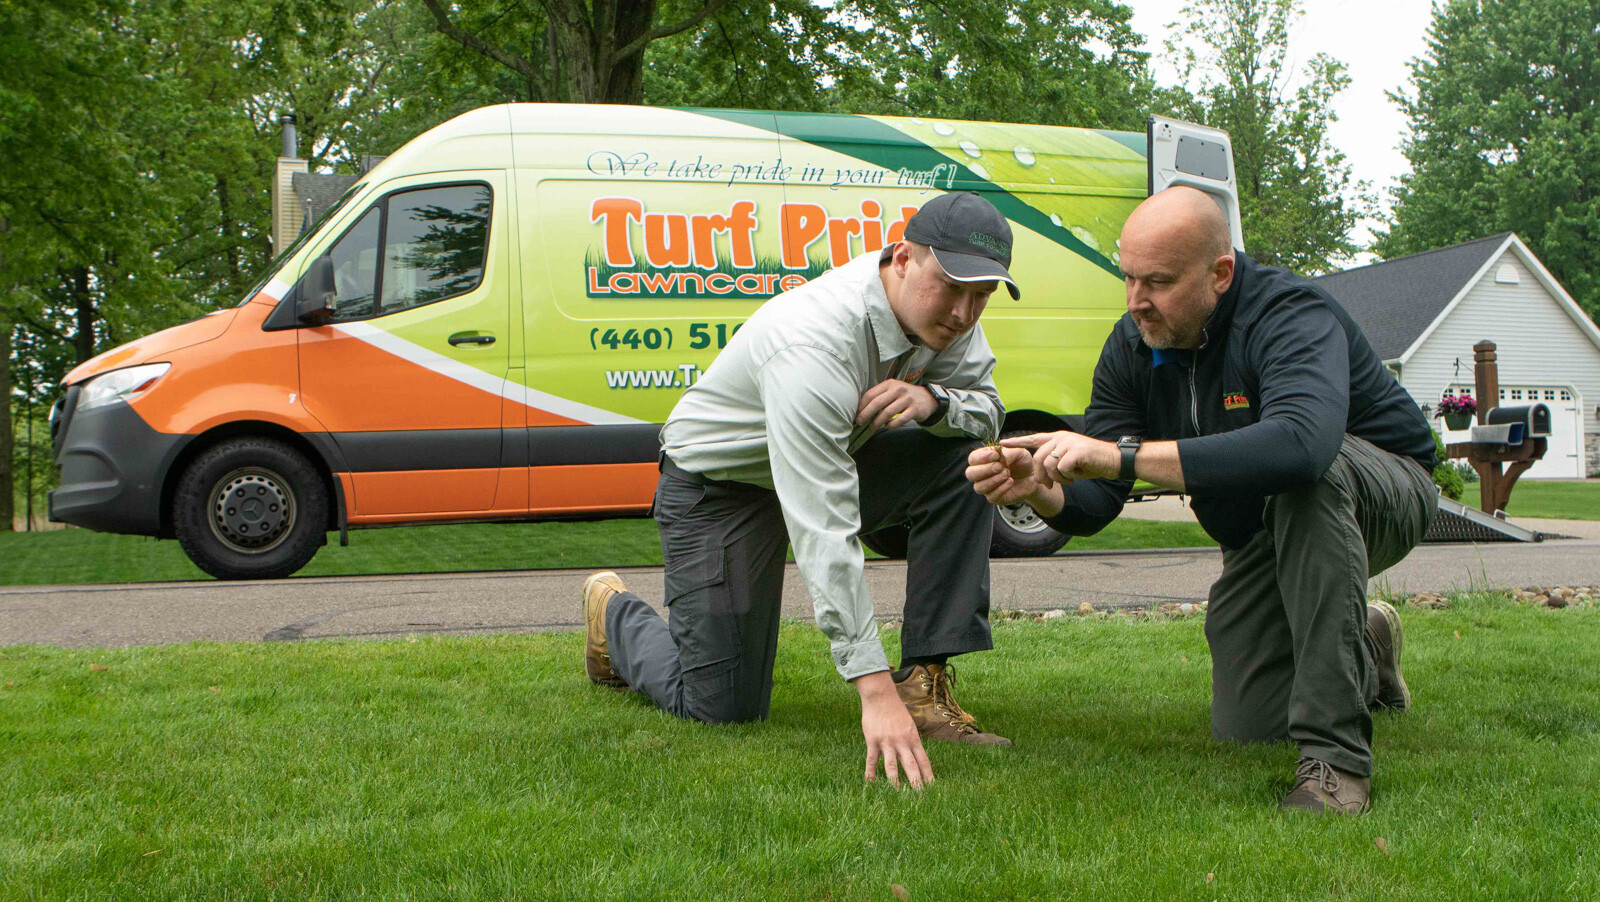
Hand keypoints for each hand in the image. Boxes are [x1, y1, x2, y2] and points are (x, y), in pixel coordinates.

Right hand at [853, 671, 933, 788]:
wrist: (880, 697)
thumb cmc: (896, 711)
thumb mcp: (909, 725)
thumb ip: (911, 741)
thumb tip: (915, 757)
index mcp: (913, 738)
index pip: (923, 760)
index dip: (928, 775)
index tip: (932, 787)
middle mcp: (902, 742)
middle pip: (911, 766)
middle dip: (916, 782)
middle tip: (919, 796)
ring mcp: (887, 743)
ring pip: (891, 766)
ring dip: (895, 782)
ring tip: (897, 794)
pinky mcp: (873, 741)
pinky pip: (871, 760)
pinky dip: (870, 773)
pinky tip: (870, 783)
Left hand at [856, 379, 936, 432]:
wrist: (927, 398)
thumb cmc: (904, 396)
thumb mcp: (892, 390)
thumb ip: (879, 396)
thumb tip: (861, 410)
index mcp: (889, 384)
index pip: (871, 394)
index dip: (862, 405)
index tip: (856, 414)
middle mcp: (898, 390)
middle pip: (877, 403)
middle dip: (866, 414)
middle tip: (860, 422)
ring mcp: (907, 399)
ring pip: (887, 413)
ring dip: (877, 422)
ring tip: (872, 428)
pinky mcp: (914, 410)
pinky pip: (899, 420)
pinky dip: (891, 425)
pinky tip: (887, 426)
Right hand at [965, 443, 1046, 505]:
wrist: (1034, 476)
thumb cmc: (1022, 462)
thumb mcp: (1018, 452)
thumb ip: (1006, 453)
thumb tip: (996, 457)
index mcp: (984, 460)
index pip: (972, 458)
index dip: (981, 457)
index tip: (995, 455)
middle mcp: (981, 474)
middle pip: (970, 474)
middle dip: (985, 470)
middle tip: (1000, 466)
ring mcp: (987, 487)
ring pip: (979, 487)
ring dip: (993, 480)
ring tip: (1007, 474)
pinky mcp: (995, 498)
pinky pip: (991, 496)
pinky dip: (1001, 488)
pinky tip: (1010, 481)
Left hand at [1001, 431, 1120, 484]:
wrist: (1112, 461)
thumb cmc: (1090, 462)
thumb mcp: (1068, 460)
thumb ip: (1053, 462)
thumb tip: (1039, 476)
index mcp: (1057, 438)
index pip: (1033, 438)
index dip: (1017, 441)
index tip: (1002, 443)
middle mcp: (1061, 438)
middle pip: (1038, 458)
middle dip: (1041, 476)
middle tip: (1050, 485)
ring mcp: (1068, 442)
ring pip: (1049, 464)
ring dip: (1057, 478)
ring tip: (1068, 479)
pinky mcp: (1076, 451)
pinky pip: (1061, 468)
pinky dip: (1067, 476)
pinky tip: (1076, 475)